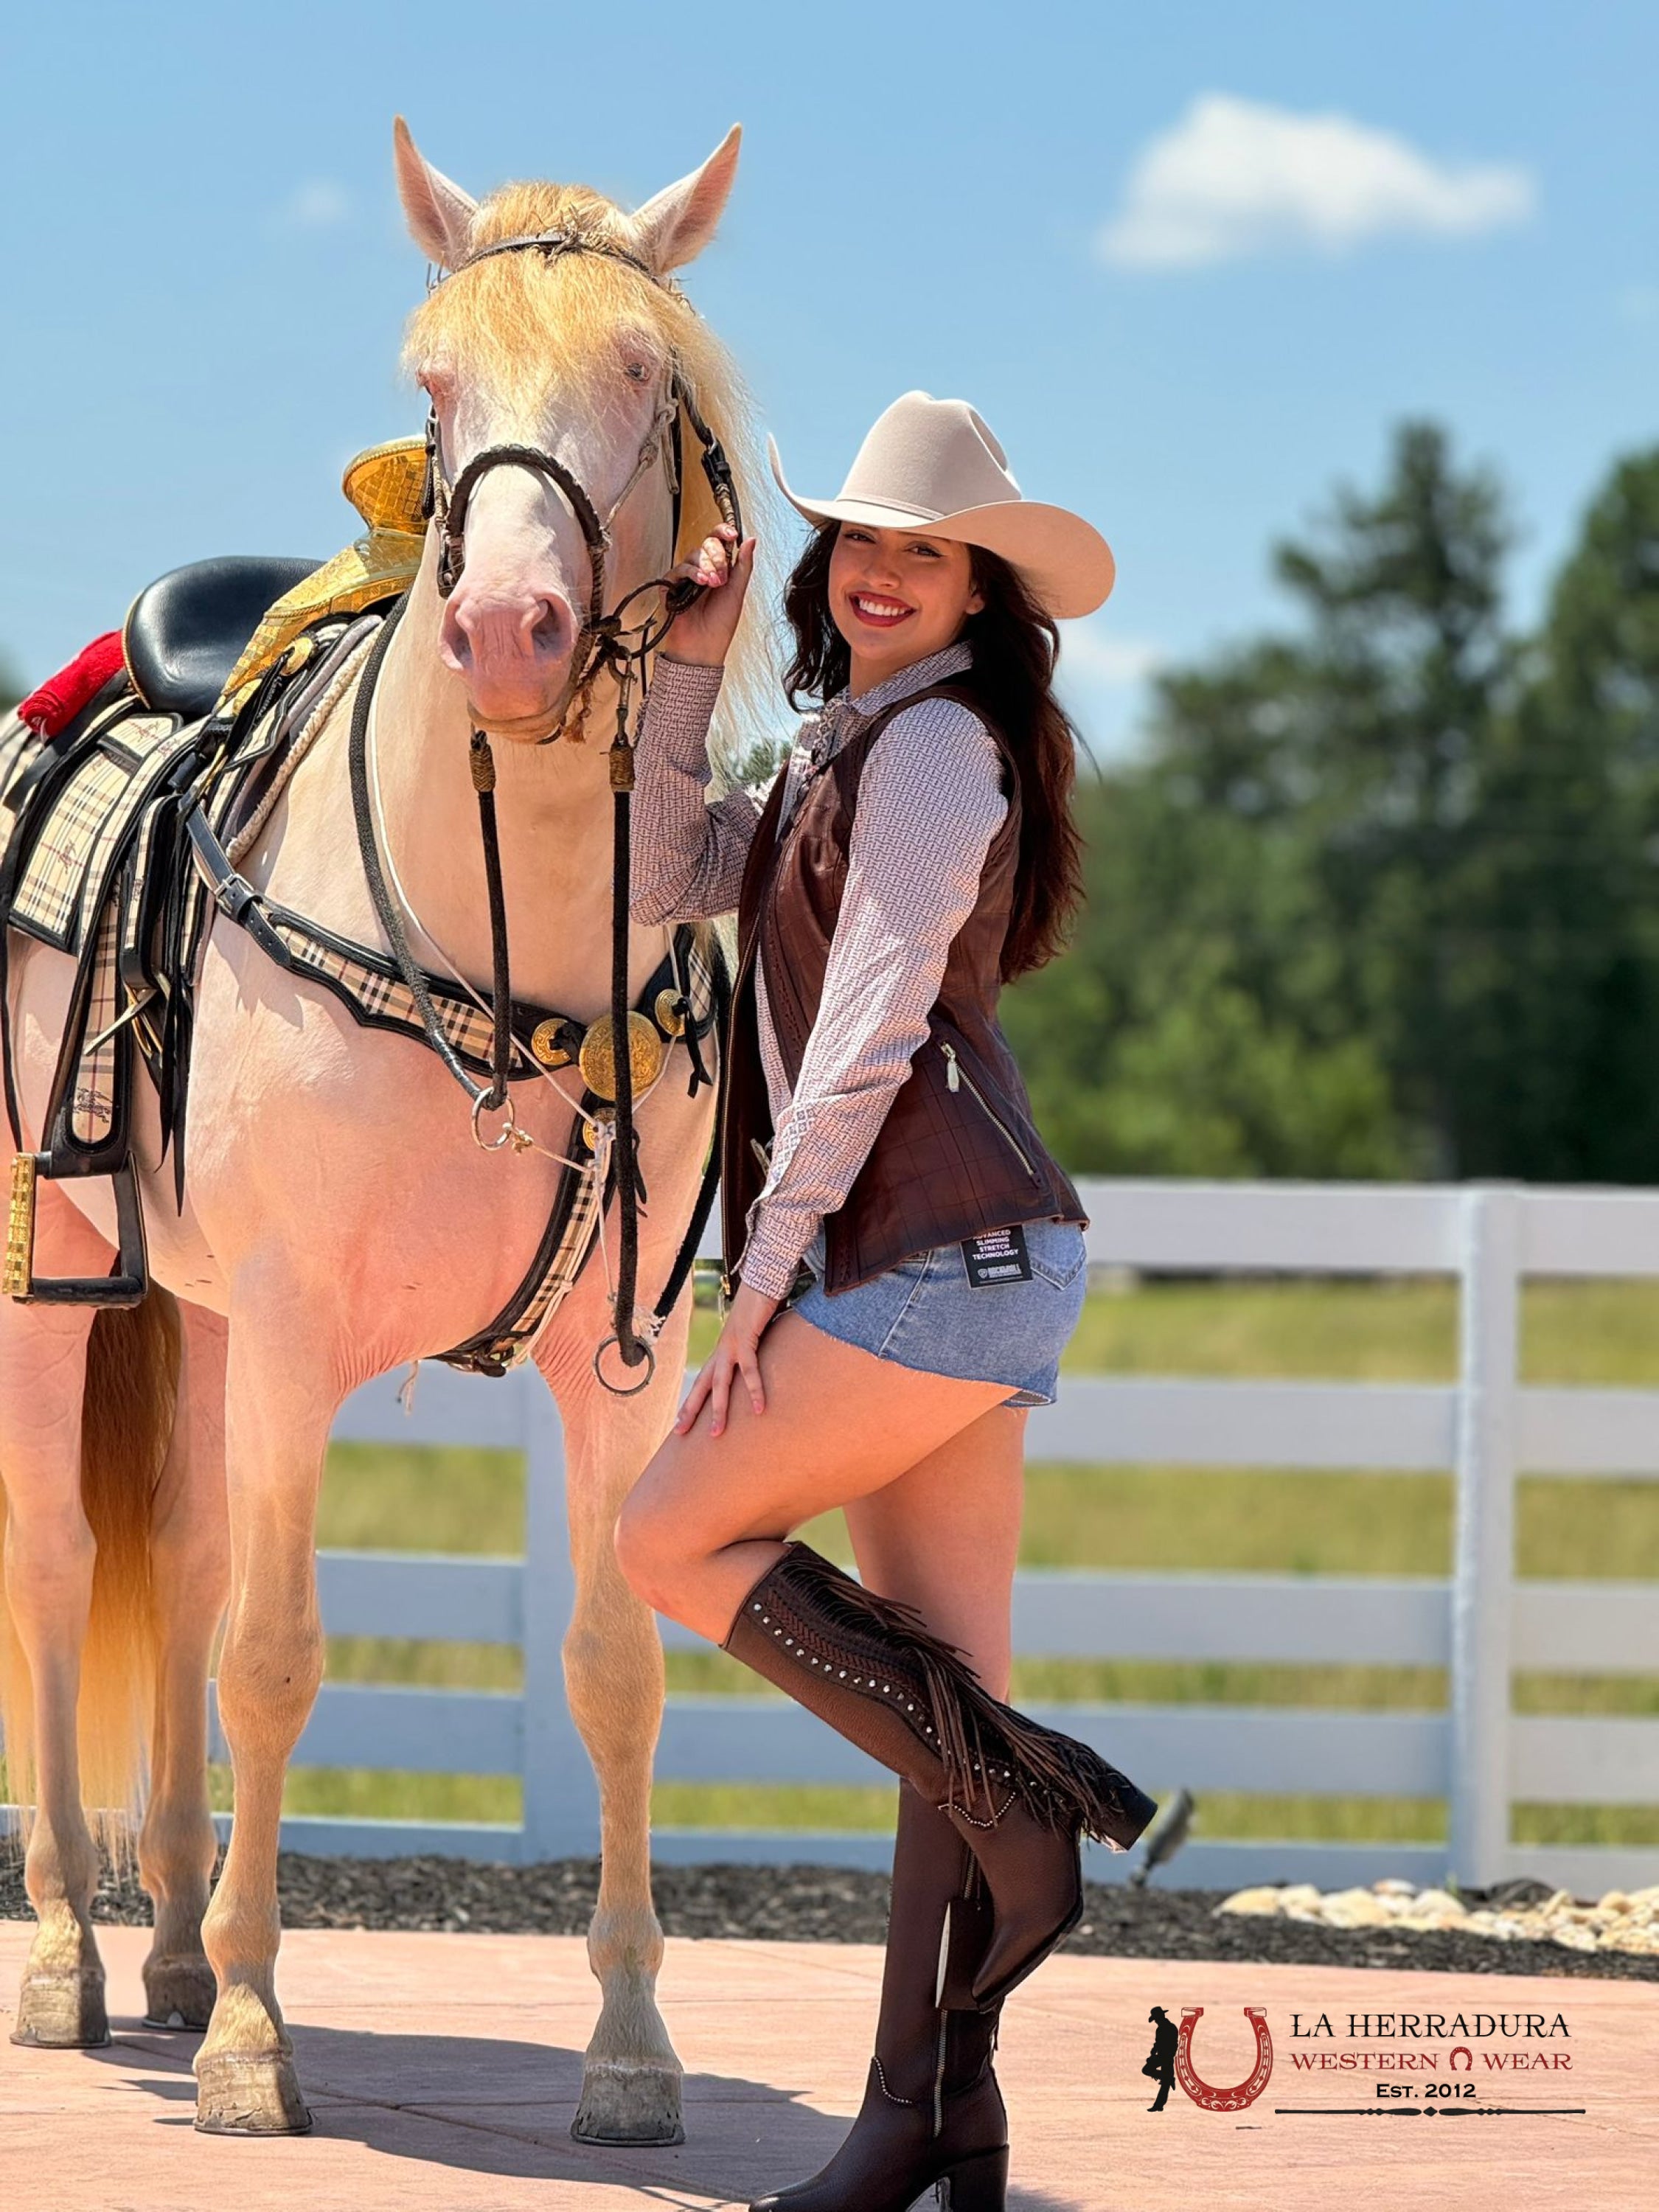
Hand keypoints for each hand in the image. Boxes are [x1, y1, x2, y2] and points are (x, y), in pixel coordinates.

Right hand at [660, 526, 754, 667]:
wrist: (703, 647)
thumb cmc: (720, 625)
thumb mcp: (737, 591)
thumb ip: (744, 565)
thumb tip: (751, 540)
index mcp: (720, 569)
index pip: (719, 541)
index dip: (724, 532)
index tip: (732, 534)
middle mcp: (703, 570)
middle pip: (707, 544)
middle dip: (717, 556)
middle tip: (722, 576)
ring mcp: (687, 577)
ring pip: (694, 555)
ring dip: (706, 566)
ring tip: (713, 583)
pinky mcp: (672, 586)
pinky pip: (679, 569)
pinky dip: (691, 572)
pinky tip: (700, 582)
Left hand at [675, 1279, 779, 1436]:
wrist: (762, 1281)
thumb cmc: (761, 1308)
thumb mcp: (755, 1335)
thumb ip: (754, 1351)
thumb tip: (760, 1364)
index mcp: (722, 1350)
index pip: (703, 1381)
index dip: (692, 1401)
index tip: (680, 1423)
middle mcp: (722, 1349)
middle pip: (702, 1385)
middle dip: (690, 1409)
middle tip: (679, 1433)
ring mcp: (731, 1344)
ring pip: (720, 1383)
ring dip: (718, 1409)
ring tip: (717, 1432)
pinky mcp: (745, 1338)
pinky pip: (749, 1369)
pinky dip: (754, 1389)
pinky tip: (759, 1408)